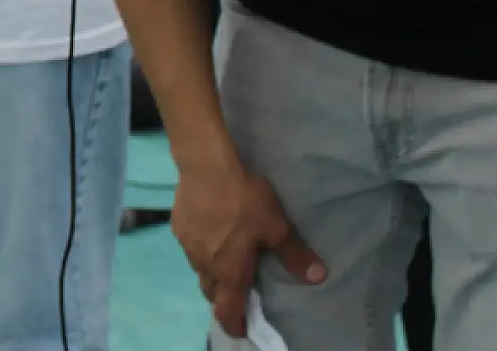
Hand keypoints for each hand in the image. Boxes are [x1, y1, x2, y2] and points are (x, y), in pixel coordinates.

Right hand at [174, 161, 324, 337]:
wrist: (206, 167)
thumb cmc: (244, 201)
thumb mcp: (276, 226)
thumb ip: (294, 254)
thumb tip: (318, 277)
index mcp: (229, 272)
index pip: (227, 311)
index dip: (235, 324)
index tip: (242, 328)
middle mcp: (205, 266)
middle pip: (211, 293)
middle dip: (224, 298)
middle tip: (239, 289)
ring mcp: (188, 246)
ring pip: (199, 270)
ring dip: (212, 273)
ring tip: (225, 258)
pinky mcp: (178, 227)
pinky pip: (190, 248)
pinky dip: (202, 249)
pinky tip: (210, 231)